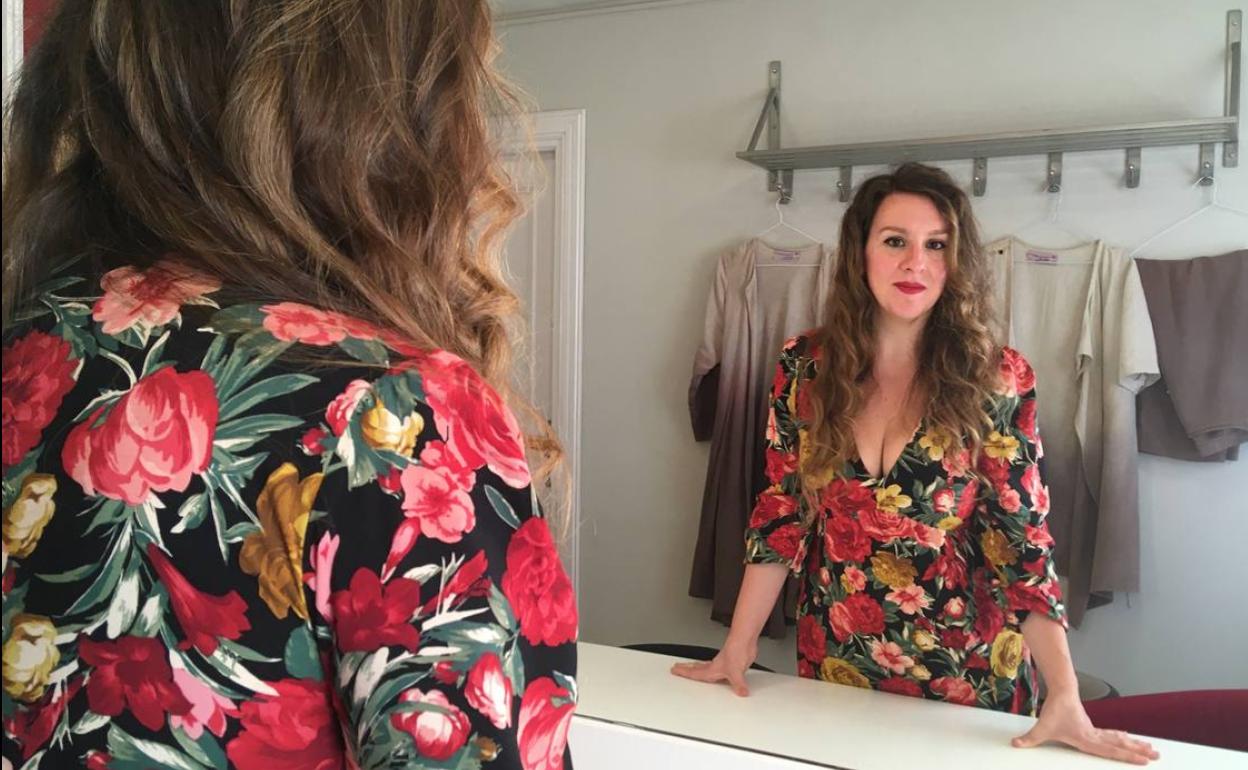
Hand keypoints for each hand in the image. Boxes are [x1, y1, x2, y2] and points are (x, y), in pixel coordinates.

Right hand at [669, 641, 756, 696]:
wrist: (744, 641)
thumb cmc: (736, 652)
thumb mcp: (736, 672)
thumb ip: (738, 684)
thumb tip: (742, 693)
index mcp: (712, 670)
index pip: (694, 673)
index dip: (683, 673)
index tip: (674, 670)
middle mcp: (715, 667)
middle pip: (696, 668)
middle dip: (686, 668)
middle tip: (677, 667)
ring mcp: (722, 664)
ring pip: (705, 666)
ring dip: (696, 666)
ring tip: (690, 667)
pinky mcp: (729, 663)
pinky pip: (718, 669)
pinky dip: (713, 669)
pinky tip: (718, 672)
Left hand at [1013, 692, 1158, 764]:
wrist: (1062, 692)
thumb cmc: (1054, 711)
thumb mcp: (1041, 728)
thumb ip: (1029, 738)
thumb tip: (1015, 744)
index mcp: (1087, 739)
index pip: (1111, 750)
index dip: (1127, 756)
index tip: (1144, 760)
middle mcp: (1095, 736)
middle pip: (1121, 744)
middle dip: (1138, 751)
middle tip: (1157, 755)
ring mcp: (1096, 731)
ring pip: (1119, 739)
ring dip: (1135, 744)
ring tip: (1152, 749)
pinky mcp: (1093, 728)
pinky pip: (1112, 735)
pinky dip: (1123, 739)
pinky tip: (1130, 739)